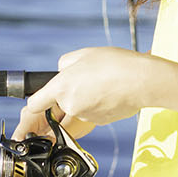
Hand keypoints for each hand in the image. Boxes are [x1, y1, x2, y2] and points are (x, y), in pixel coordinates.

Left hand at [12, 46, 154, 141]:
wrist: (143, 80)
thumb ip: (65, 63)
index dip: (34, 103)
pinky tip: (110, 92)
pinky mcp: (99, 122)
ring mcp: (85, 116)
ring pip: (77, 109)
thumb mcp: (84, 54)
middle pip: (59, 105)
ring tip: (103, 83)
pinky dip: (97, 105)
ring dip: (84, 99)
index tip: (34, 104)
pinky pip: (91, 113)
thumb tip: (62, 72)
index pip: (34, 103)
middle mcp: (70, 104)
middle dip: (67, 95)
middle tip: (86, 79)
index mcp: (61, 86)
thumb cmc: (115, 63)